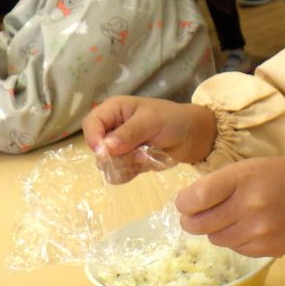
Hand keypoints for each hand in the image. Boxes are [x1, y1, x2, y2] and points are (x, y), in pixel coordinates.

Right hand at [83, 96, 216, 176]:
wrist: (193, 137)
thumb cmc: (173, 120)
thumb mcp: (151, 121)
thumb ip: (128, 133)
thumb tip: (105, 147)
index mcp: (114, 110)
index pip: (91, 123)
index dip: (93, 138)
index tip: (104, 152)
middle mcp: (112, 129)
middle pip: (97, 149)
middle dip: (117, 155)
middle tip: (140, 151)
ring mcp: (119, 148)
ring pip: (107, 165)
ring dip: (128, 164)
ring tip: (147, 154)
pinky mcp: (127, 163)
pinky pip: (118, 175)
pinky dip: (132, 172)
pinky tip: (146, 163)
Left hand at [176, 158, 284, 257]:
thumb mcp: (254, 166)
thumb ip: (222, 182)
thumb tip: (187, 204)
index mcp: (243, 178)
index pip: (195, 198)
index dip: (183, 203)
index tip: (184, 202)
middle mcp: (249, 206)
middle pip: (198, 224)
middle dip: (191, 220)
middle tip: (196, 214)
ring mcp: (258, 231)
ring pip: (215, 238)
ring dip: (215, 229)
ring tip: (232, 215)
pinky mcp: (265, 249)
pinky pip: (234, 248)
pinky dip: (235, 239)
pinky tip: (249, 226)